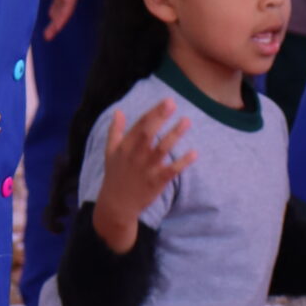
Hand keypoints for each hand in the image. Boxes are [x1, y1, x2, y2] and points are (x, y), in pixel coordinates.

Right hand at [91, 98, 195, 252]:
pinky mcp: (156, 182)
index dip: (154, 112)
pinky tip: (194, 153)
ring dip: (174, 135)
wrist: (117, 205)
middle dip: (160, 117)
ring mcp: (147, 169)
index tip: (167, 100)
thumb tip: (118, 111)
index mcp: (125, 146)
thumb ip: (115, 131)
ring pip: (162, 149)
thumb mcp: (110, 152)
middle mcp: (135, 156)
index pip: (140, 125)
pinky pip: (171, 170)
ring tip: (186, 121)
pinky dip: (182, 162)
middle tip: (172, 103)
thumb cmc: (115, 175)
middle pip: (148, 133)